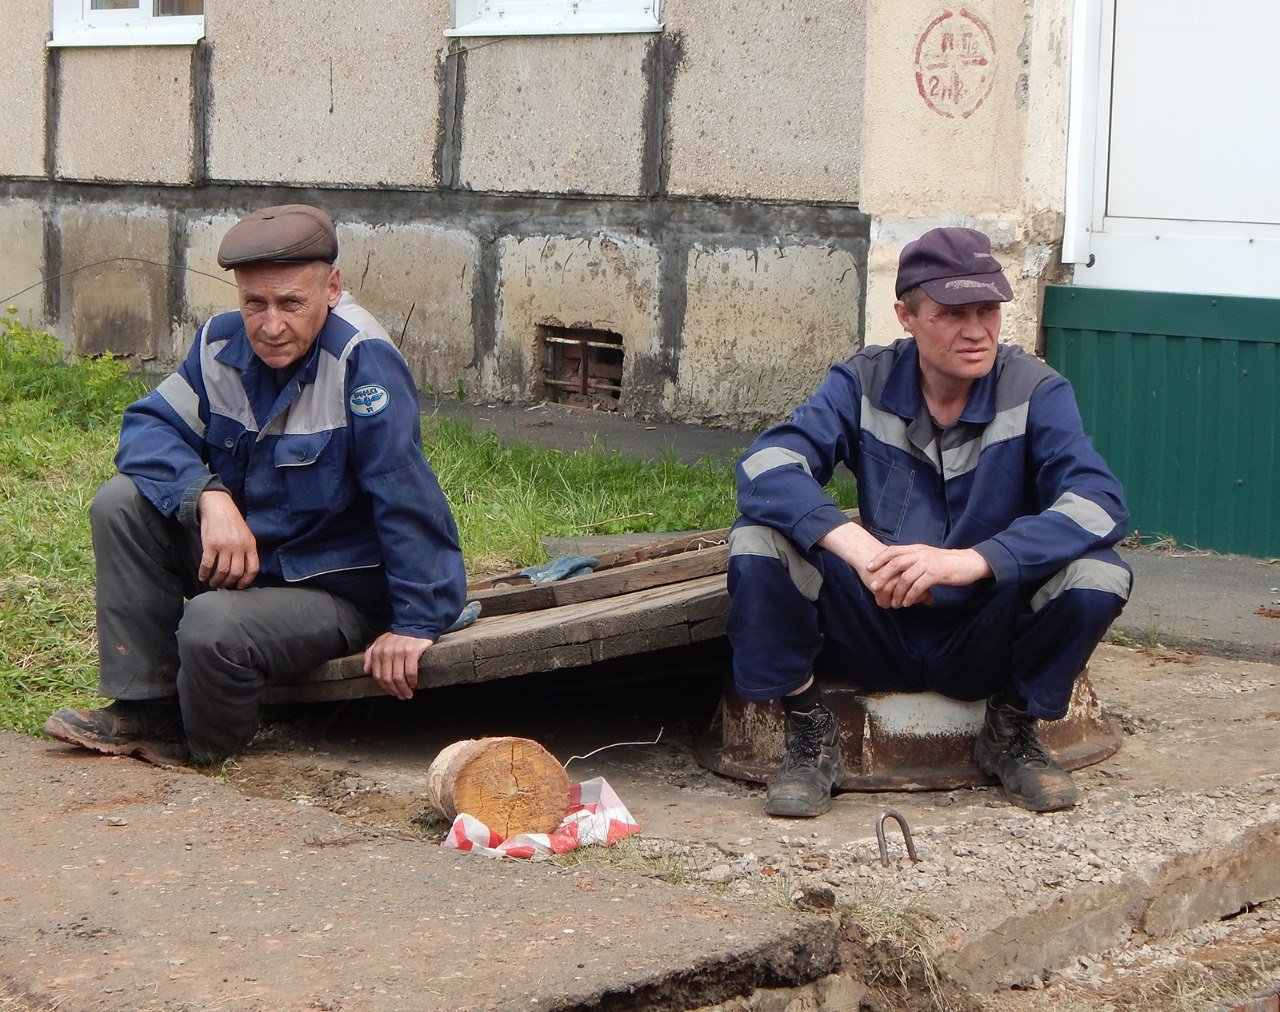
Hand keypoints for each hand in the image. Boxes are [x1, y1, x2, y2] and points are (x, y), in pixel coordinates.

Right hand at [198, 490, 258, 588]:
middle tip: (223, 586)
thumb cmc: (231, 521)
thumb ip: (246, 549)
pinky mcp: (211, 545)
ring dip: (217, 580)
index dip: (247, 580)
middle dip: (229, 583)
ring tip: (213, 583)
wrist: (218, 506)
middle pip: (236, 572)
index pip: (253, 568)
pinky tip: (202, 577)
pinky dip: (204, 573)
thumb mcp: (245, 534)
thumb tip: (243, 569)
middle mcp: (239, 547)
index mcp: (250, 545)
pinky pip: (207, 564)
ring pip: (222, 571)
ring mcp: (225, 546)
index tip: (240, 586)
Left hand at [363, 631, 434, 699]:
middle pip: (388, 679)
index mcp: (377, 651)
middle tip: (401, 696)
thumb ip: (370, 655)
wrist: (414, 623)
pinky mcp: (412, 652)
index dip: (385, 687)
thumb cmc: (397, 636)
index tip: (392, 692)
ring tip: (408, 694)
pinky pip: (411, 672)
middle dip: (395, 691)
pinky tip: (414, 684)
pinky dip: (412, 681)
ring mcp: (400, 652)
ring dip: (404, 689)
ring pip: (399, 677)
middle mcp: (387, 652)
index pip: (378, 676)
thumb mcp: (380, 642)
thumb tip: (366, 671)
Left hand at [864, 545, 991, 608]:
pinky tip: (907, 603)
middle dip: (883, 576)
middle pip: (895, 563)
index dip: (880, 558)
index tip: (869, 568)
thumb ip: (914, 560)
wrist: (969, 563)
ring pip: (905, 578)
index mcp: (917, 549)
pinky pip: (918, 587)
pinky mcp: (936, 574)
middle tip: (875, 588)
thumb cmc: (947, 563)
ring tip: (894, 603)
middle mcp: (920, 554)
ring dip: (897, 592)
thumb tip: (898, 569)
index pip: (893, 551)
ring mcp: (928, 563)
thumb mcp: (928, 557)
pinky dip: (910, 596)